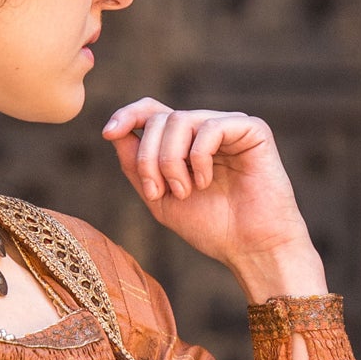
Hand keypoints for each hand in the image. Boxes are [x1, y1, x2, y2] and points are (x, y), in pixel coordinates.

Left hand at [102, 100, 327, 301]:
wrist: (251, 248)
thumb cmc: (211, 227)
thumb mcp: (160, 198)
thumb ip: (136, 166)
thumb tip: (115, 132)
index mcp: (185, 142)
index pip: (151, 111)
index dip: (127, 115)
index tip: (108, 133)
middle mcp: (206, 129)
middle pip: (159, 118)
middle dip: (149, 157)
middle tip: (159, 192)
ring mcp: (229, 127)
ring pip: (180, 120)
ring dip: (171, 160)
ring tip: (184, 191)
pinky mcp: (252, 130)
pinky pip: (210, 127)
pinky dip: (199, 157)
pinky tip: (205, 182)